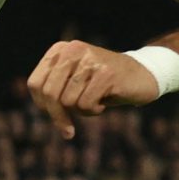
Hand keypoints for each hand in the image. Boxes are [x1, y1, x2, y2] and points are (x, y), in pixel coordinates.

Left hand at [26, 39, 160, 139]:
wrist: (143, 75)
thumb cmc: (104, 84)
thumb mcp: (75, 82)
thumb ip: (55, 89)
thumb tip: (42, 107)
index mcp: (60, 50)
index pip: (35, 84)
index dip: (42, 107)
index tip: (55, 118)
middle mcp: (73, 50)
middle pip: (49, 93)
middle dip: (58, 116)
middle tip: (68, 130)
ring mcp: (90, 60)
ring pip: (68, 101)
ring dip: (81, 111)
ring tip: (95, 102)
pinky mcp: (106, 73)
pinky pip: (86, 104)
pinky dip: (94, 110)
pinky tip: (105, 101)